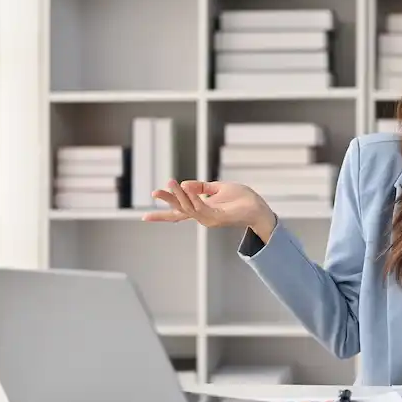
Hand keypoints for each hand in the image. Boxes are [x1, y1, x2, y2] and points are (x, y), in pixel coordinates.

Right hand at [141, 179, 276, 239]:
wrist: (258, 207)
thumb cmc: (242, 199)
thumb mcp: (219, 188)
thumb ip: (203, 187)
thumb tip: (186, 184)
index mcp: (201, 210)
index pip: (178, 213)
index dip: (162, 214)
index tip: (143, 217)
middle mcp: (203, 217)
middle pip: (179, 211)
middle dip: (167, 201)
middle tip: (154, 193)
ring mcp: (210, 219)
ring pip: (188, 208)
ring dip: (178, 196)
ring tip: (170, 182)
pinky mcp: (218, 217)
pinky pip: (201, 208)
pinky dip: (193, 198)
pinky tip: (186, 189)